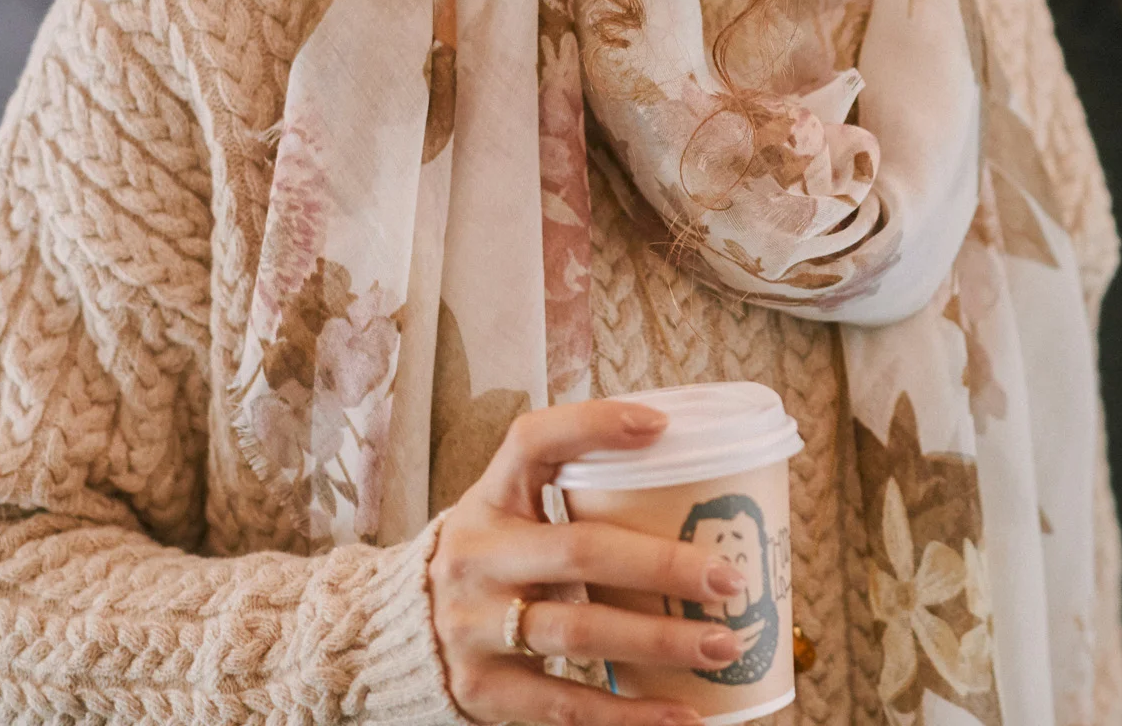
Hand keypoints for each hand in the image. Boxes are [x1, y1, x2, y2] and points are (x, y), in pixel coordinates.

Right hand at [429, 400, 747, 725]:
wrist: (393, 635)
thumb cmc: (489, 561)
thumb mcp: (511, 517)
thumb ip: (576, 505)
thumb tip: (694, 492)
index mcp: (489, 499)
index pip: (533, 442)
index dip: (594, 424)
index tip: (661, 425)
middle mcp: (476, 557)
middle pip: (580, 550)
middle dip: (663, 564)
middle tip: (727, 577)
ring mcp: (474, 625)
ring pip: (579, 632)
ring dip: (660, 641)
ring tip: (723, 644)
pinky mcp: (482, 689)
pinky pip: (565, 705)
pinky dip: (630, 715)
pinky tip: (683, 714)